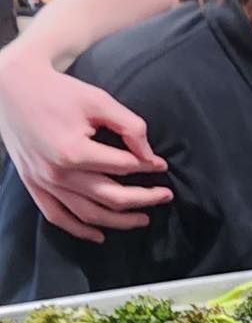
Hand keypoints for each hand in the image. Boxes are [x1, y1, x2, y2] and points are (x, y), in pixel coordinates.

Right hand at [0, 50, 169, 242]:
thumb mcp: (99, 101)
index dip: (147, 166)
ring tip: (144, 219)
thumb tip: (151, 156)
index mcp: (74, 151)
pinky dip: (79, 230)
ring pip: (89, 214)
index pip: (124, 168)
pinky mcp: (33, 184)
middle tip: (165, 195)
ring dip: (120, 221)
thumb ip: (130, 127)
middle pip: (111, 197)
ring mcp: (43, 182)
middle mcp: (58, 173)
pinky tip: (100, 235)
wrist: (12, 87)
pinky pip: (57, 216)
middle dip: (144, 198)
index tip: (161, 165)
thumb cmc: (58, 91)